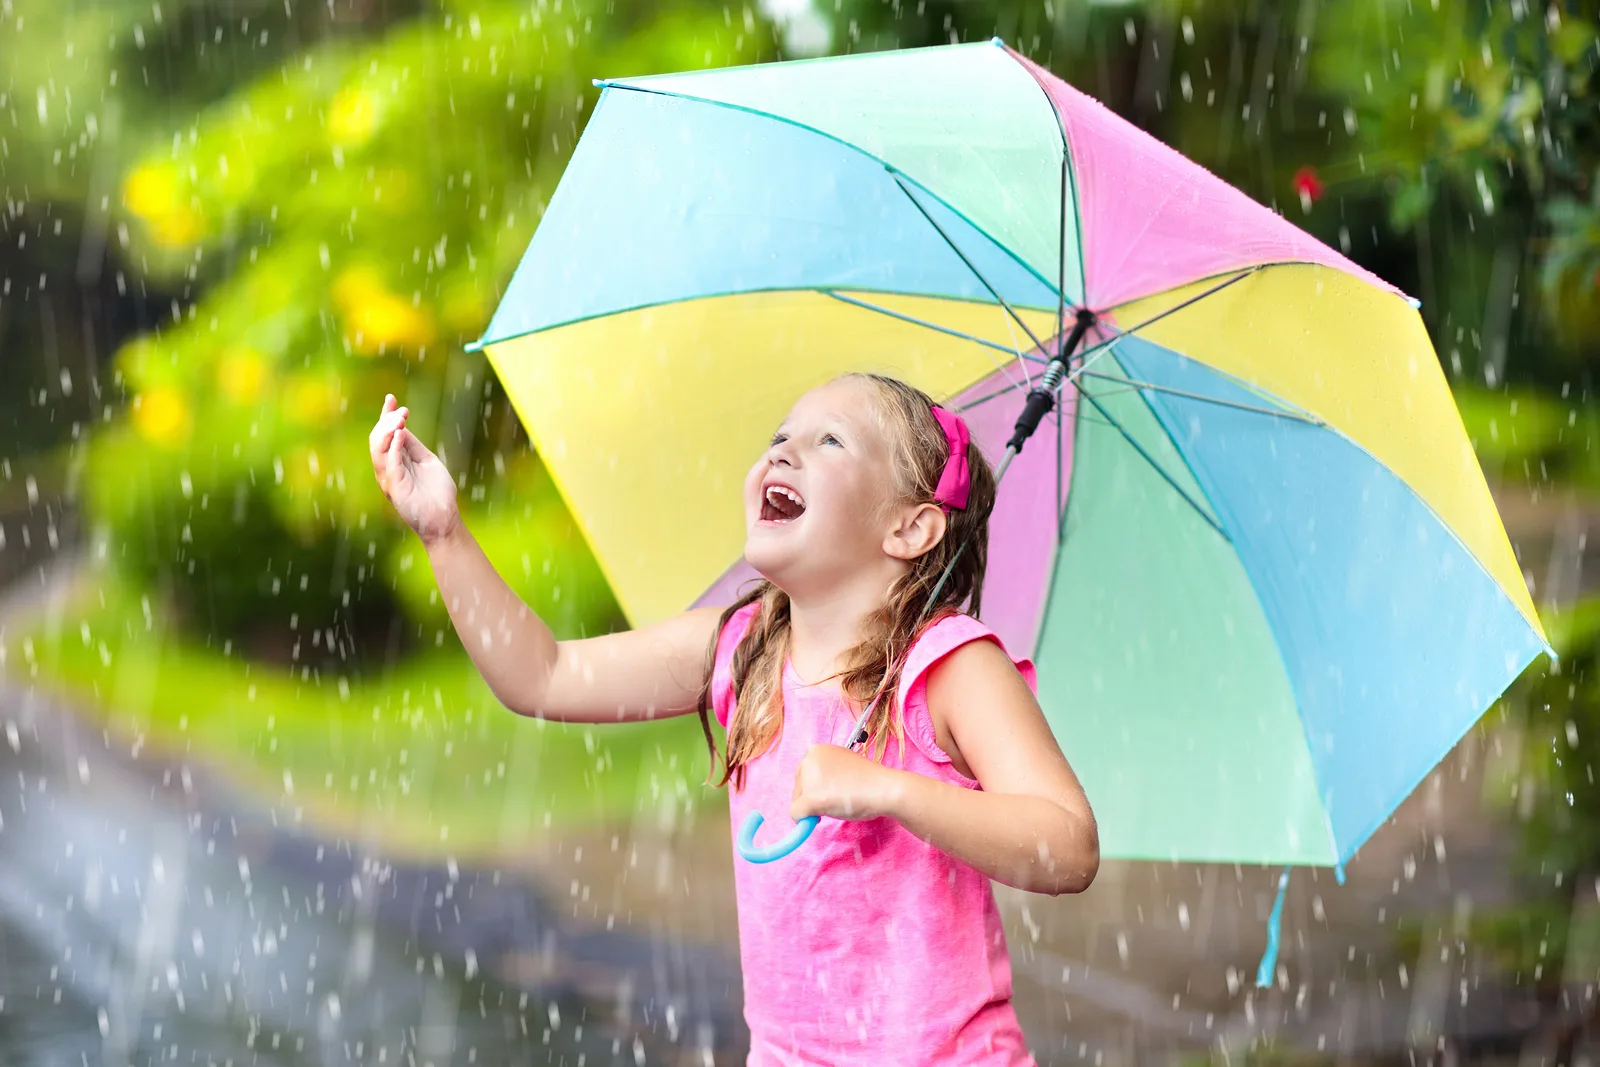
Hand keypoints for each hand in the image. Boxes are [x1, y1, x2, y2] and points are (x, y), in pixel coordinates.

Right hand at [369, 394, 460, 546]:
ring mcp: (389, 478)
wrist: (444, 518)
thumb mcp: (426, 461)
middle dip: (388, 420)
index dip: (386, 415)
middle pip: (378, 438)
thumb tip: (402, 426)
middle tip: (403, 411)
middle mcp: (388, 468)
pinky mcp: (395, 488)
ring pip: (378, 449)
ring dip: (388, 431)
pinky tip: (401, 433)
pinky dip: (394, 447)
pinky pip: (390, 464)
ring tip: (400, 419)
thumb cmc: (437, 492)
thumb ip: (412, 446)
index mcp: (395, 461)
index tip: (391, 398)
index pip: (385, 434)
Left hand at [790, 744, 902, 822]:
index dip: (816, 787)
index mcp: (817, 750)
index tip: (832, 790)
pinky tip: (821, 817)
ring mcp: (809, 779)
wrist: (884, 789)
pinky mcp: (811, 798)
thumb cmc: (868, 779)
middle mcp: (808, 760)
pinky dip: (805, 822)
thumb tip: (809, 792)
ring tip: (838, 803)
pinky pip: (797, 815)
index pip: (803, 775)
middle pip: (798, 788)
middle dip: (812, 798)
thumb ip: (825, 774)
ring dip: (814, 808)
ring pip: (797, 802)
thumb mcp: (841, 766)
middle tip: (836, 799)